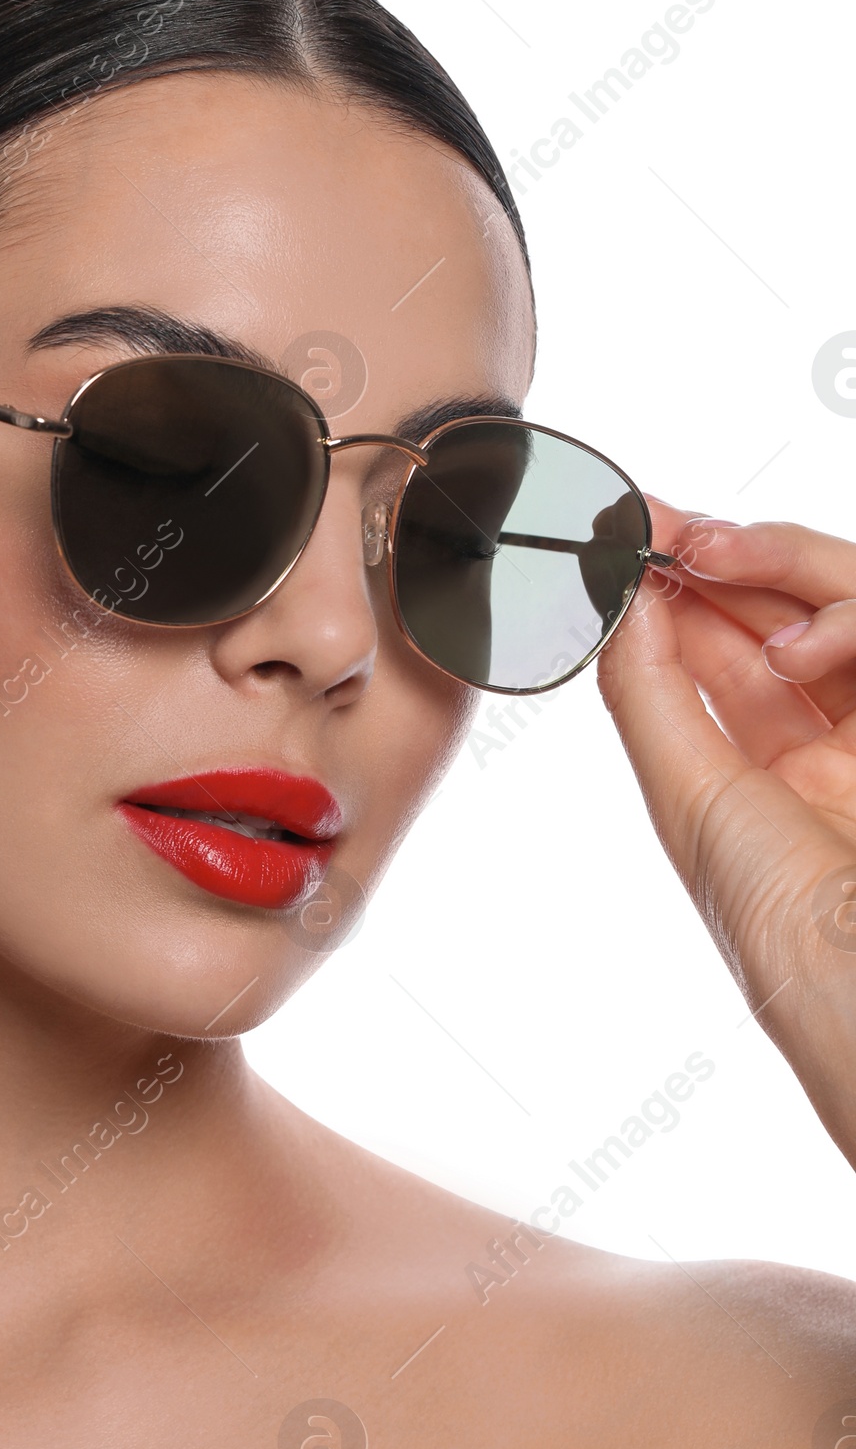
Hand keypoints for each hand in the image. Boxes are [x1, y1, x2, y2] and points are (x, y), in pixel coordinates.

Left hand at [598, 506, 855, 1157]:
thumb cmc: (779, 926)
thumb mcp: (689, 798)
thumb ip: (650, 691)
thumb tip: (616, 599)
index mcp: (762, 775)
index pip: (719, 649)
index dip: (676, 586)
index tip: (628, 531)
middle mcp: (830, 744)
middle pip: (785, 608)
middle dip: (726, 553)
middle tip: (670, 522)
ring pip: (845, 602)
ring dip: (783, 563)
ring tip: (722, 562)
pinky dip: (845, 614)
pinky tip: (802, 646)